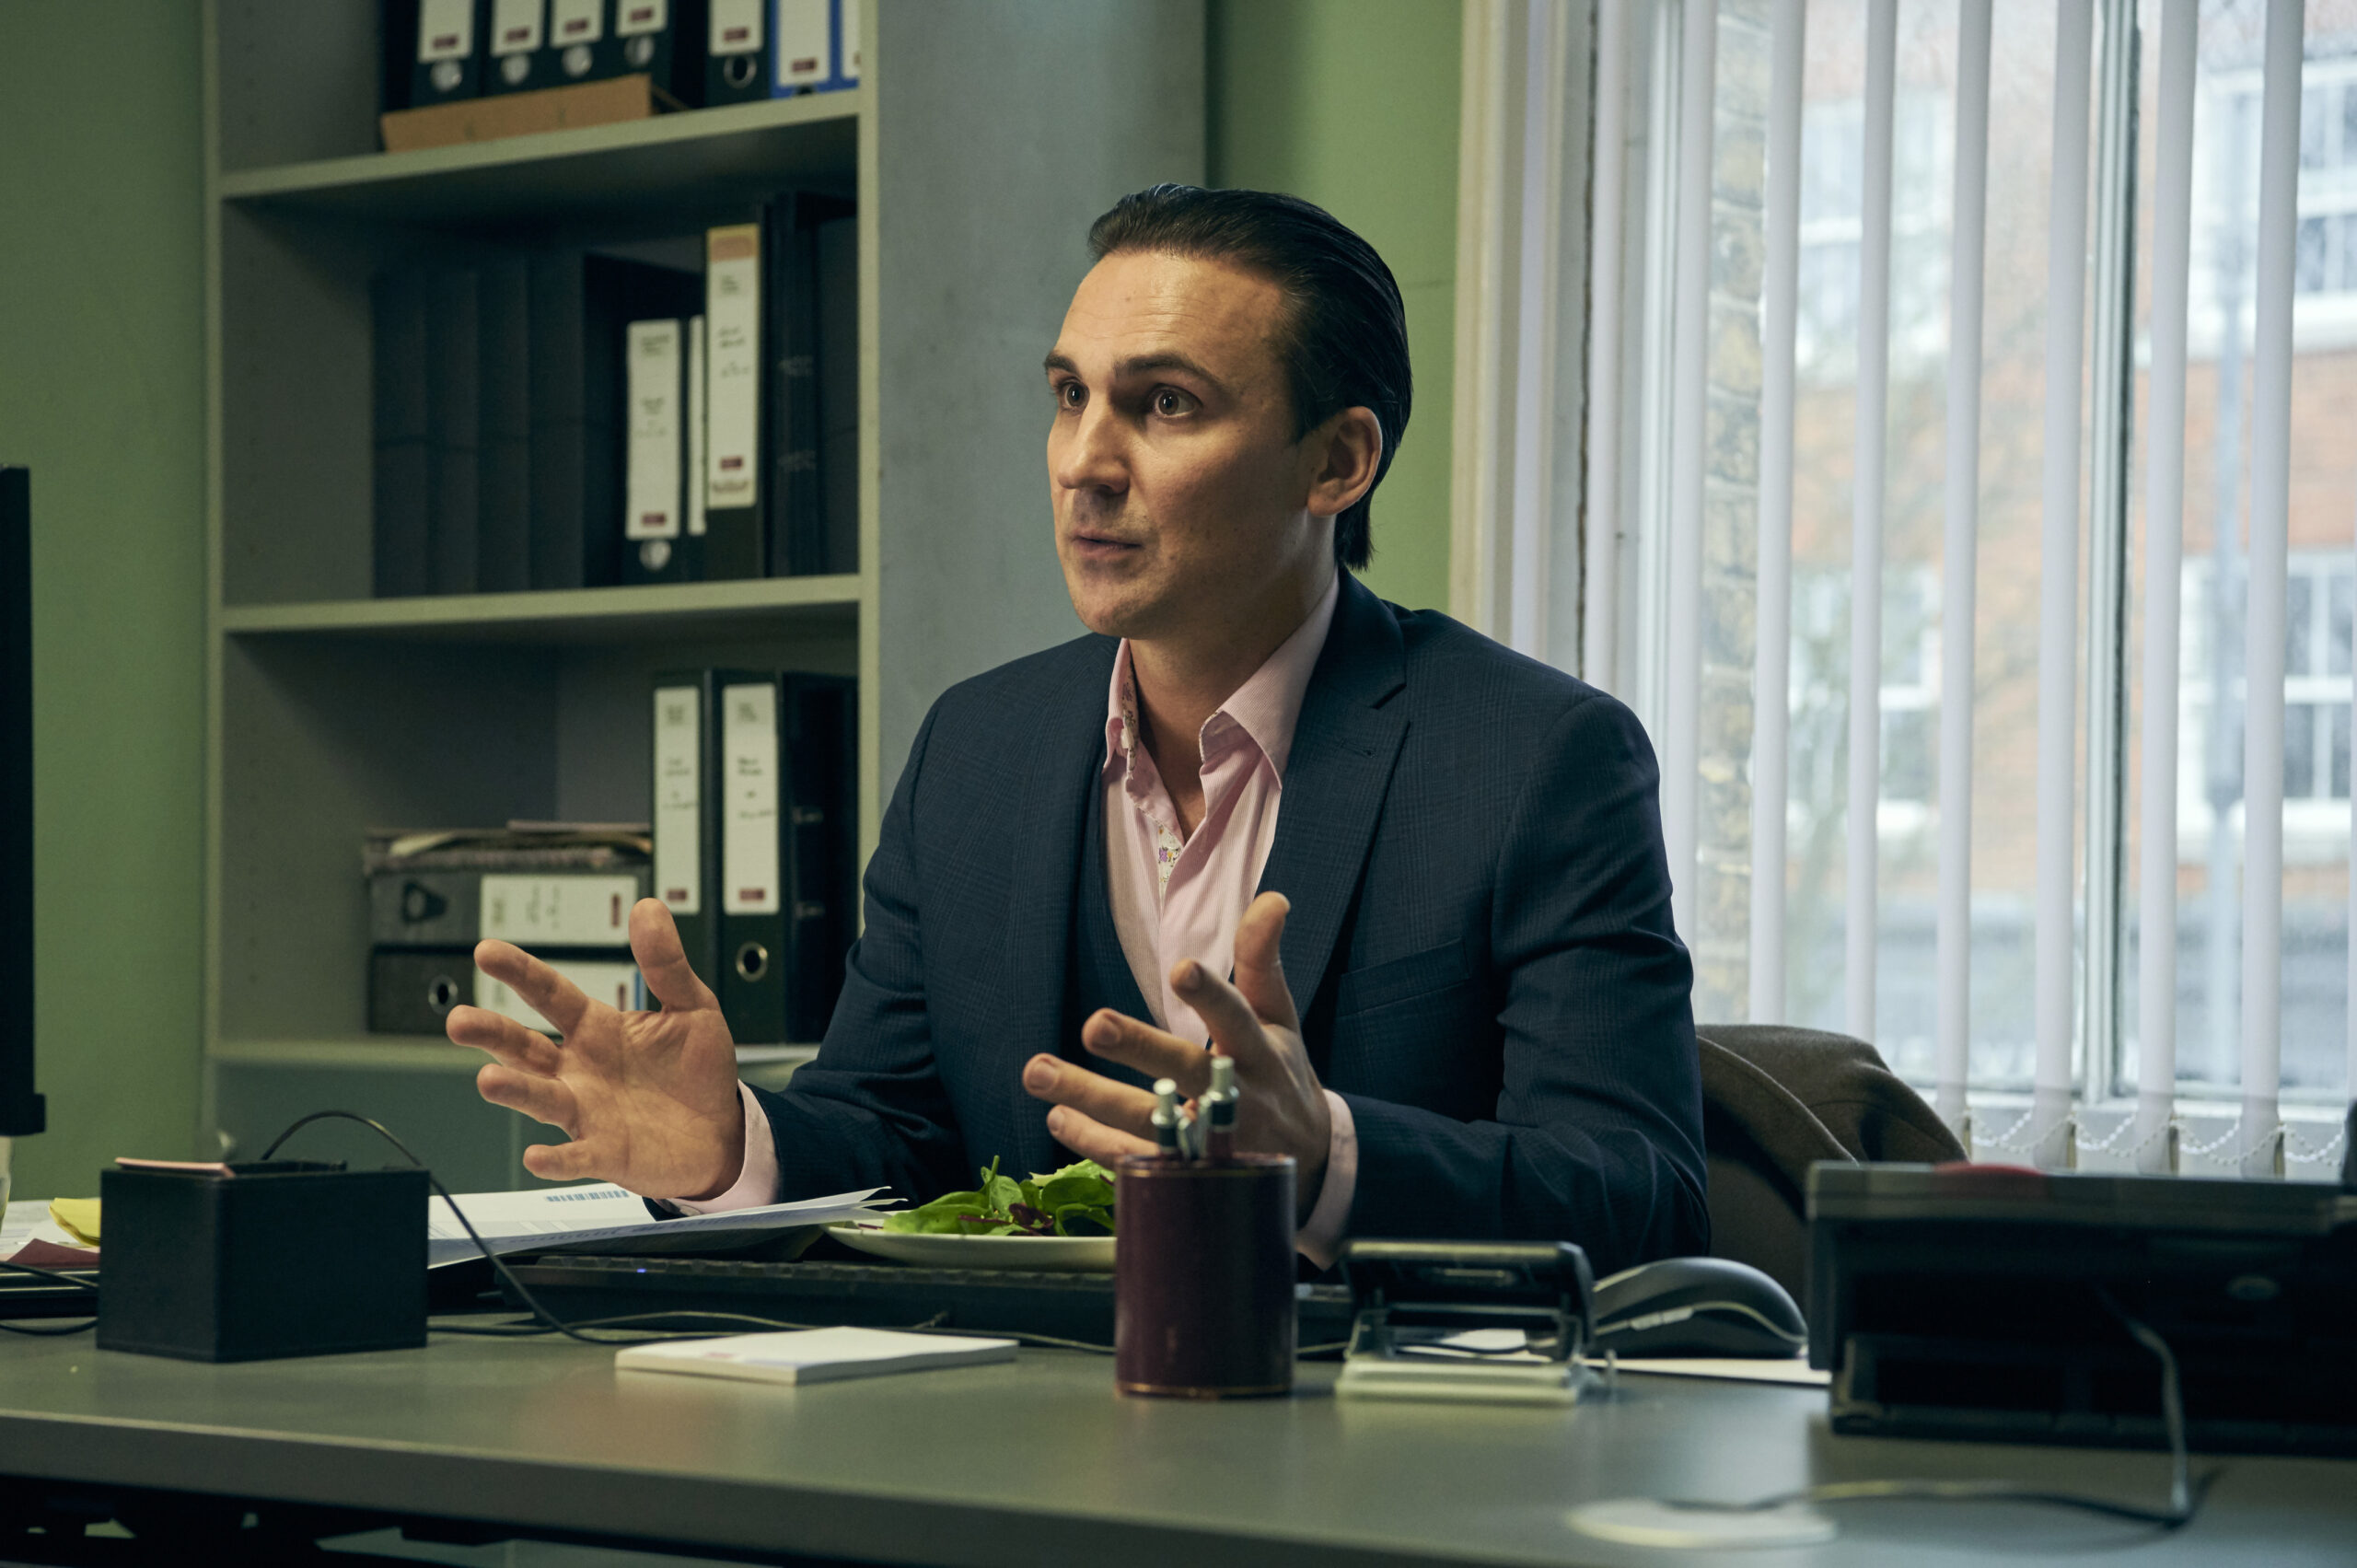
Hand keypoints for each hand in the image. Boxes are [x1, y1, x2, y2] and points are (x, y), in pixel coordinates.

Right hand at [448, 898, 745, 1199]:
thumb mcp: (691, 1006)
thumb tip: (647, 908)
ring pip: (541, 1098)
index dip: (520, 973)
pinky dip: (556, 1160)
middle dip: (491, 1033)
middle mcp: (579, 1069)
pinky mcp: (605, 1152)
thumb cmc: (697, 1070)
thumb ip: (665, 963)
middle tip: (458, 1020)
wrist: (721, 1130)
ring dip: (515, 1090)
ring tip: (488, 1079)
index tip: (486, 951)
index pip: (550, 994)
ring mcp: (587, 1112)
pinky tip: (537, 1157)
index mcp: (596, 1029)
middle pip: (525, 1047)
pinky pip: (575, 1157)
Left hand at [1021, 891, 1331, 1220]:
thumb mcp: (1280, 1017)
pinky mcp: (1186, 1176)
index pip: (1236, 1017)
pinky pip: (1136, 1161)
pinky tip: (1057, 1117)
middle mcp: (1237, 1096)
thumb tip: (1273, 898)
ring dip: (1090, 1098)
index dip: (1210, 996)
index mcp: (1260, 1050)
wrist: (1309, 1161)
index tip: (1182, 970)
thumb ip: (1262, 961)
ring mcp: (1210, 1141)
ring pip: (1147, 1121)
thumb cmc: (1280, 1071)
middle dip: (1140, 1047)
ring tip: (1037, 1072)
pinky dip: (1094, 1142)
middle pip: (1185, 1069)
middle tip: (1093, 1025)